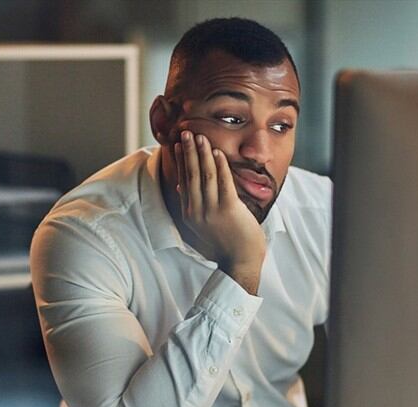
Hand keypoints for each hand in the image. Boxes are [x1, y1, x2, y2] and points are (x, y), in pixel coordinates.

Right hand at [174, 130, 265, 293]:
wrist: (240, 262)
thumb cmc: (224, 244)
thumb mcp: (202, 226)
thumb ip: (192, 206)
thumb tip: (181, 188)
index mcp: (189, 214)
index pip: (183, 181)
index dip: (180, 161)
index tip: (177, 145)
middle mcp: (197, 211)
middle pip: (191, 175)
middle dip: (188, 152)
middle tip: (185, 133)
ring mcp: (211, 211)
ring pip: (205, 176)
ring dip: (202, 154)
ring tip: (200, 137)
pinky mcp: (228, 210)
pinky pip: (223, 183)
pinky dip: (220, 166)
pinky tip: (217, 152)